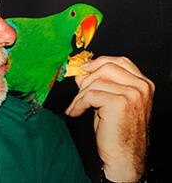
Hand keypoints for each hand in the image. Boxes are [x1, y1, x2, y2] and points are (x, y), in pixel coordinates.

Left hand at [65, 56, 154, 181]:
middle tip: (78, 94)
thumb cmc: (117, 132)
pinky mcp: (120, 102)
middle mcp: (140, 87)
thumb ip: (98, 85)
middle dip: (87, 80)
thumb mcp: (107, 102)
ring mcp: (132, 94)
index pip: (119, 61)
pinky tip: (75, 112)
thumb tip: (81, 73)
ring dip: (80, 96)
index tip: (84, 68)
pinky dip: (78, 104)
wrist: (124, 157)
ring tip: (76, 107)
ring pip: (95, 82)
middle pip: (105, 68)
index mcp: (142, 84)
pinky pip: (89, 95)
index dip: (99, 62)